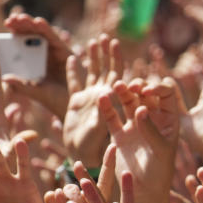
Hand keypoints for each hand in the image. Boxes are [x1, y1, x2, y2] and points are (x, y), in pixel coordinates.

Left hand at [3, 13, 71, 117]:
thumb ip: (21, 85)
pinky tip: (38, 22)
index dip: (14, 34)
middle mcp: (45, 53)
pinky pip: (54, 38)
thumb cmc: (56, 100)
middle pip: (30, 35)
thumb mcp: (35, 92)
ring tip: (21, 18)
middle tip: (10, 19)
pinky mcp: (65, 51)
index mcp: (35, 61)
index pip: (22, 43)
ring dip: (31, 23)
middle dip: (20, 25)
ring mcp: (55, 51)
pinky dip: (47, 29)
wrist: (76, 105)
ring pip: (41, 33)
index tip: (3, 29)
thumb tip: (3, 77)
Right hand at [64, 34, 121, 164]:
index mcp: (125, 105)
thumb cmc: (108, 153)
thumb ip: (120, 118)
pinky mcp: (80, 104)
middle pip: (114, 74)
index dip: (127, 67)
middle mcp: (112, 100)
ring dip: (95, 58)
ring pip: (96, 74)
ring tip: (94, 41)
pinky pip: (77, 84)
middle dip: (112, 56)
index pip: (131, 85)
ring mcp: (95, 100)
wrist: (90, 163)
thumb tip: (115, 94)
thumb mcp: (122, 137)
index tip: (121, 50)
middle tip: (110, 39)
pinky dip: (73, 72)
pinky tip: (71, 59)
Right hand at [104, 78, 180, 202]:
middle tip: (131, 86)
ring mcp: (135, 125)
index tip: (148, 91)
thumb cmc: (159, 172)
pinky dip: (107, 107)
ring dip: (122, 92)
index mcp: (169, 120)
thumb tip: (141, 109)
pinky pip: (112, 117)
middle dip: (138, 86)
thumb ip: (151, 130)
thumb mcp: (160, 150)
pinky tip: (101, 98)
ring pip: (128, 102)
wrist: (144, 191)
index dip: (158, 88)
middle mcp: (152, 119)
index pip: (166, 94)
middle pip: (145, 94)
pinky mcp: (119, 134)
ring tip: (116, 86)